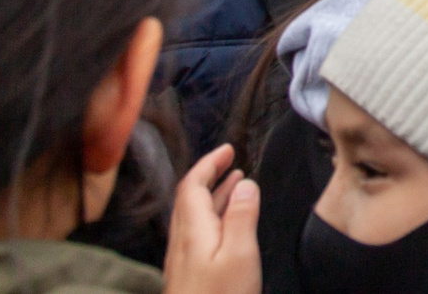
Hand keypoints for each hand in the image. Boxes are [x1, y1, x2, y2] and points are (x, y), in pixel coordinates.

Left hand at [164, 146, 259, 293]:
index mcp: (193, 231)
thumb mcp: (240, 255)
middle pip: (189, 200)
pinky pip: (197, 236)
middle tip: (232, 162)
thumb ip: (242, 217)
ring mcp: (182, 262)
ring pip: (193, 219)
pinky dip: (213, 219)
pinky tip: (228, 228)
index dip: (208, 163)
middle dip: (210, 177)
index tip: (228, 149)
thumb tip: (246, 184)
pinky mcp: (187, 278)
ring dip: (213, 198)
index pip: (193, 186)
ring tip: (235, 186)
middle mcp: (182, 243)